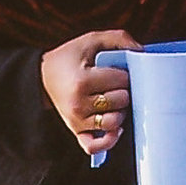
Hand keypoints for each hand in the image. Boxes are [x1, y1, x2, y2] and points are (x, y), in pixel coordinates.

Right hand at [41, 29, 139, 156]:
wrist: (43, 76)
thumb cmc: (70, 58)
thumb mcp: (91, 40)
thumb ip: (119, 38)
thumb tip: (143, 52)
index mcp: (82, 81)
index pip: (122, 80)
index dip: (126, 73)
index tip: (118, 70)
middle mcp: (79, 104)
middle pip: (121, 101)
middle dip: (124, 91)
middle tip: (115, 85)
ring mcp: (77, 121)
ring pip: (114, 123)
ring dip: (120, 112)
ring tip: (113, 102)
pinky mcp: (77, 131)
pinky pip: (94, 146)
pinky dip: (108, 141)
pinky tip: (115, 129)